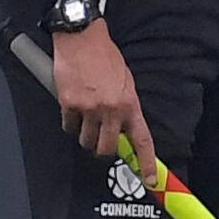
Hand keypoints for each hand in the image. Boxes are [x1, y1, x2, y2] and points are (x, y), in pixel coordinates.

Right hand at [53, 22, 156, 181]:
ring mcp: (89, 109)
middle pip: (106, 149)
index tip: (150, 180)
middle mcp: (111, 110)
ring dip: (85, 136)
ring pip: (85, 141)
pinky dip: (70, 123)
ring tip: (86, 117)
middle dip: (102, 150)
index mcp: (130, 104)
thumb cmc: (106, 58)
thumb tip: (122, 128)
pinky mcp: (68, 104)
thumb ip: (125, 107)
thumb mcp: (126, 82)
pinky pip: (69, 127)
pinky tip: (72, 107)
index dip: (147, 162)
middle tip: (100, 141)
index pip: (142, 140)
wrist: (82, 39)